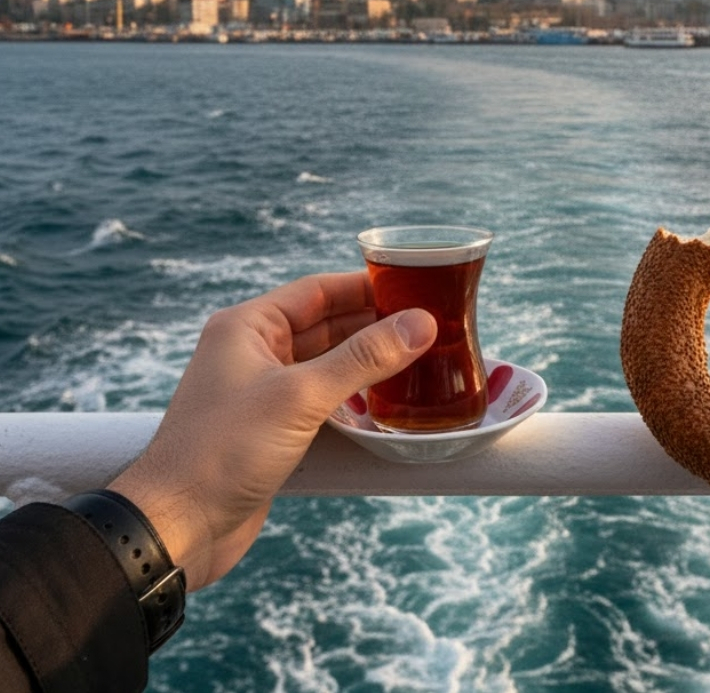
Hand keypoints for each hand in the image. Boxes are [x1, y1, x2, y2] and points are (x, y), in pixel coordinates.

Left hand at [108, 272, 436, 590]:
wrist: (177, 525)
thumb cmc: (223, 451)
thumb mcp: (300, 396)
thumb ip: (363, 358)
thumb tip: (419, 324)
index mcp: (248, 327)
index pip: (318, 290)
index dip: (366, 287)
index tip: (413, 289)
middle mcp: (253, 352)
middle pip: (326, 325)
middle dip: (374, 326)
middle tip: (428, 328)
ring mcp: (262, 392)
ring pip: (326, 364)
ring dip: (367, 364)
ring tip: (418, 362)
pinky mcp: (271, 428)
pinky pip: (321, 400)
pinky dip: (352, 398)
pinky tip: (384, 405)